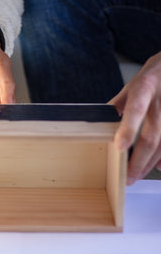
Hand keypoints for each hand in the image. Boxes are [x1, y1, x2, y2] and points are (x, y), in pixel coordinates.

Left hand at [110, 52, 160, 183]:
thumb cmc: (151, 77)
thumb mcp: (131, 85)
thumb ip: (118, 105)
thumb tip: (99, 124)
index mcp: (144, 88)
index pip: (135, 110)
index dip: (128, 129)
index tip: (118, 148)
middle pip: (152, 135)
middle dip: (139, 160)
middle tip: (128, 177)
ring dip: (150, 163)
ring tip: (137, 175)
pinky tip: (158, 166)